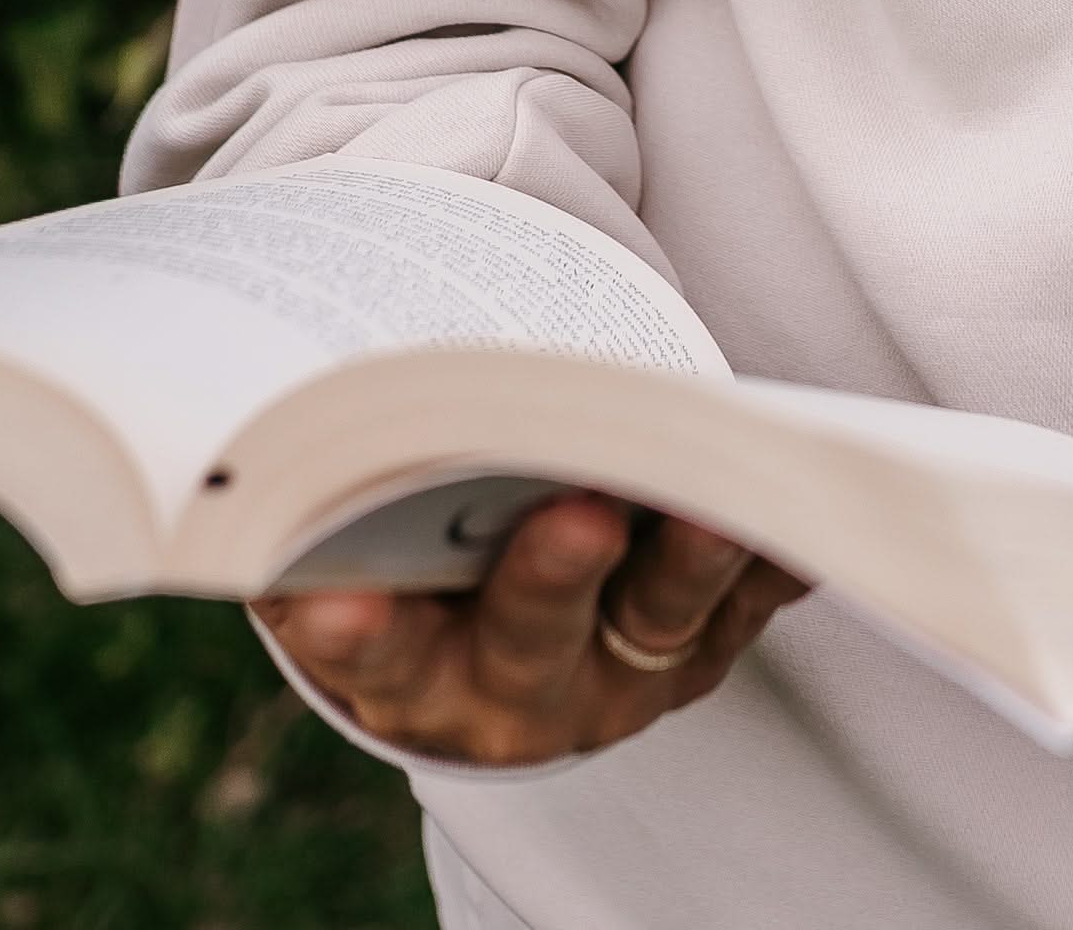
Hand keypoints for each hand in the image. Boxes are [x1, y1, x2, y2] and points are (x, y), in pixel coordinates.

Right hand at [252, 488, 807, 766]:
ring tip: (712, 498)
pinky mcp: (700, 643)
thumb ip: (331, 485)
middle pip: (533, 640)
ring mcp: (619, 674)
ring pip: (657, 622)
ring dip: (687, 560)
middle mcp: (514, 693)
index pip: (376, 658)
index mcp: (407, 673)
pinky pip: (746, 598)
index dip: (357, 635)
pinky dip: (773, 552)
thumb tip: (276, 380)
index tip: (336, 603)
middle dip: (552, 577)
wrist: (498, 641)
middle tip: (579, 514)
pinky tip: (796, 500)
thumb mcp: (355, 540)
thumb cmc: (412, 551)